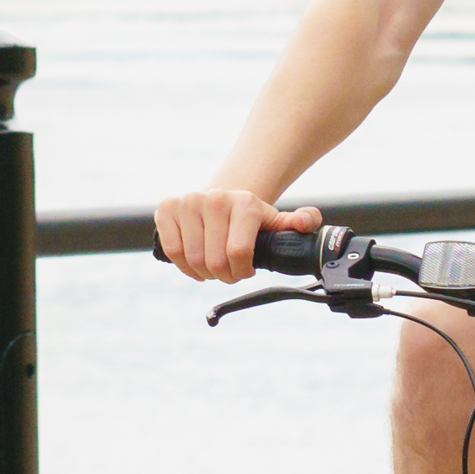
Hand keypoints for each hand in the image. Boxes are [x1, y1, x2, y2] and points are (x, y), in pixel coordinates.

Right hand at [151, 185, 289, 283]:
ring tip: (213, 268)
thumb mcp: (275, 221)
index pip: (238, 253)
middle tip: (229, 272)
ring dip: (204, 273)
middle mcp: (215, 198)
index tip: (246, 271)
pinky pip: (173, 251)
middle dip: (224, 275)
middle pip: (215, 261)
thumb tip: (307, 222)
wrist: (219, 199)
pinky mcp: (167, 208)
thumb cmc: (248, 219)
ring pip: (193, 259)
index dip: (242, 272)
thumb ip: (301, 222)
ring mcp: (188, 202)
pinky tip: (194, 264)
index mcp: (244, 202)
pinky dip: (184, 266)